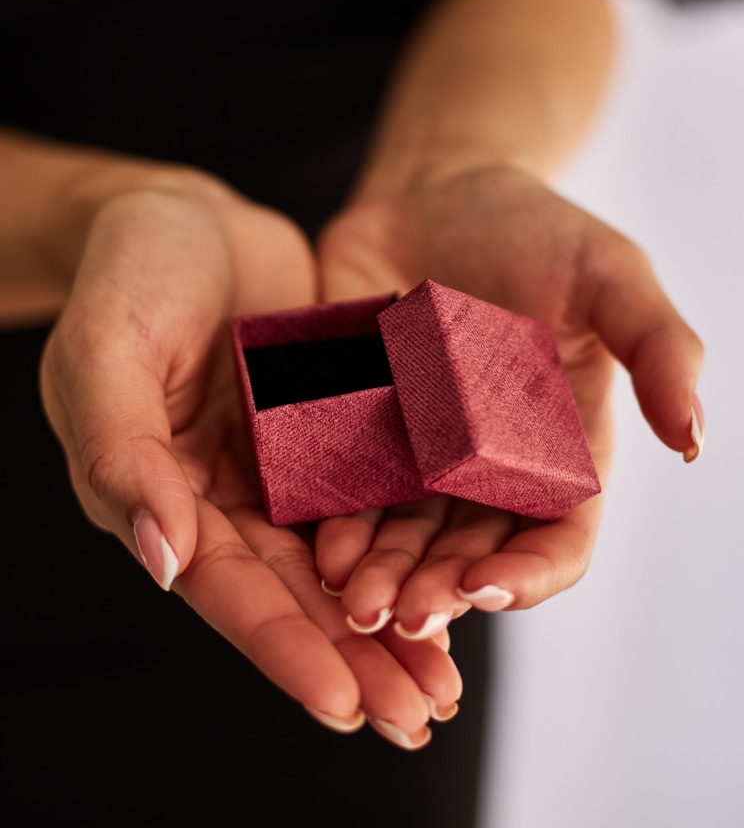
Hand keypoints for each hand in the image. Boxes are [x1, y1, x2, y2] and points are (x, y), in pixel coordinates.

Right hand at [41, 172, 459, 747]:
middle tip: (421, 717)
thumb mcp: (107, 347)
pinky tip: (452, 577)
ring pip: (336, 559)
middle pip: (290, 593)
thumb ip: (120, 450)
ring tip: (448, 680)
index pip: (225, 587)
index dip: (282, 646)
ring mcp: (276, 466)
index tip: (346, 702)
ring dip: (388, 619)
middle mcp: (220, 497)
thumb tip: (161, 561)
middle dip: (354, 659)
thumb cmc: (129, 269)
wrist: (183, 212)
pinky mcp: (322, 429)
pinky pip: (367, 496)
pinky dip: (403, 543)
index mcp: (160, 493)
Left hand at [314, 165, 703, 633]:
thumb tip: (694, 437)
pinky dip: (332, 523)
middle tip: (399, 613)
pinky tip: (314, 543)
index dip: (527, 575)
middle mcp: (488, 468)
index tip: (486, 586)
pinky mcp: (357, 428)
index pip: (555, 539)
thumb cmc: (535, 230)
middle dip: (436, 591)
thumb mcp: (610, 274)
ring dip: (378, 575)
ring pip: (400, 538)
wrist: (437, 192)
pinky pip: (343, 490)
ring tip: (349, 595)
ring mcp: (418, 453)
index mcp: (558, 450)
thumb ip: (659, 347)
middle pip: (468, 555)